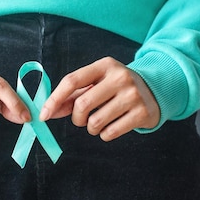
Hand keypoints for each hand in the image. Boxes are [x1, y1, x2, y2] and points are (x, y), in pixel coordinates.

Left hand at [39, 57, 159, 140]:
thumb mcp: (97, 83)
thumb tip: (48, 111)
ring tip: (99, 122)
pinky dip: (105, 134)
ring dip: (91, 128)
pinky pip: (110, 133)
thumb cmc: (116, 88)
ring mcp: (132, 95)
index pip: (72, 81)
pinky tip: (112, 126)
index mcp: (104, 65)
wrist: (155, 90)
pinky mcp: (142, 113)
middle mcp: (120, 77)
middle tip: (82, 119)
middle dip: (77, 118)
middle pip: (82, 105)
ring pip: (95, 122)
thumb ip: (73, 96)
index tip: (44, 115)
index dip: (55, 99)